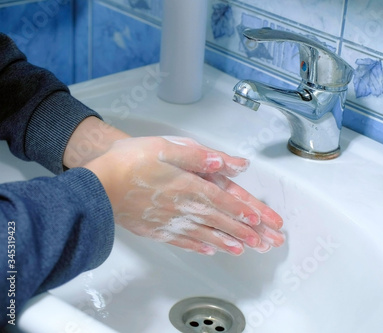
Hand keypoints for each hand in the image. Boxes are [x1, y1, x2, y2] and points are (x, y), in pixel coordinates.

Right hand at [83, 136, 284, 254]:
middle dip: (246, 232)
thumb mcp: (166, 148)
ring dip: (228, 242)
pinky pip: (183, 241)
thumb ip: (200, 156)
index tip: (261, 220)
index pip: (225, 201)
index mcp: (189, 186)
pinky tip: (209, 250)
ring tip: (244, 250)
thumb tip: (230, 162)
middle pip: (221, 221)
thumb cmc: (129, 162)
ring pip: (206, 234)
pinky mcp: (157, 230)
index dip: (245, 211)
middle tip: (265, 243)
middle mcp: (184, 208)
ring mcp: (170, 222)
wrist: (96, 185)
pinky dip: (199, 246)